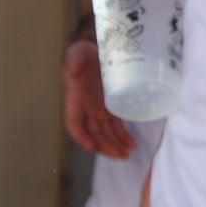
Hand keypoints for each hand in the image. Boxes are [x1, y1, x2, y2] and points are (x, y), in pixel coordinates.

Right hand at [63, 40, 135, 156]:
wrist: (94, 51)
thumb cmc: (83, 54)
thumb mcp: (77, 53)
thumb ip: (75, 60)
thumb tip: (74, 71)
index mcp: (75, 100)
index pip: (74, 124)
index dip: (81, 136)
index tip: (91, 146)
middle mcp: (86, 109)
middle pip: (93, 133)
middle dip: (104, 146)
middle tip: (118, 155)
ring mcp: (98, 110)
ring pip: (105, 133)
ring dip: (114, 145)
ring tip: (126, 154)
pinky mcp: (112, 107)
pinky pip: (116, 125)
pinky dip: (123, 136)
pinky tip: (131, 144)